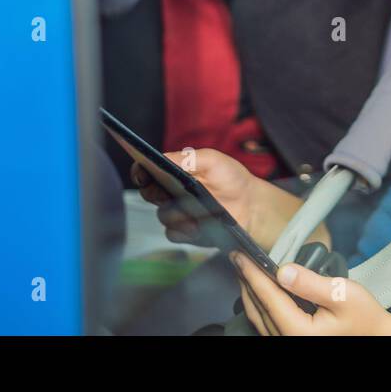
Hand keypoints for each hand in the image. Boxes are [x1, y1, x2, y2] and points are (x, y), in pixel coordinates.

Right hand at [130, 148, 258, 244]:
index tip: (143, 173)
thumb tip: (162, 158)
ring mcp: (177, 213)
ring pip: (162, 215)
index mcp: (174, 172)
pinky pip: (173, 233)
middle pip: (149, 193)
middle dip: (156, 193)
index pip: (147, 171)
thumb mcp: (212, 160)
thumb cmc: (232, 179)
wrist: (251, 205)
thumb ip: (187, 158)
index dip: (140, 172)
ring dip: (177, 213)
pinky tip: (198, 226)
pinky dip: (184, 230)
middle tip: (168, 192)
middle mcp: (171, 192)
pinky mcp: (184, 232)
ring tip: (197, 212)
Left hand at [229, 252, 390, 335]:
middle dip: (247, 281)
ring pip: (258, 317)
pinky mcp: (292, 341)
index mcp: (298, 331)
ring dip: (251, 293)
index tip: (240, 255)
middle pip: (258, 308)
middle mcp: (287, 340)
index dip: (252, 273)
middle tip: (238, 258)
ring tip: (246, 271)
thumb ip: (310, 283)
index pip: (268, 297)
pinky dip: (261, 304)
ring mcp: (288, 343)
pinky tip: (261, 291)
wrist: (376, 336)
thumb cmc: (364, 316)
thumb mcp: (342, 294)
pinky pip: (267, 323)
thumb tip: (282, 271)